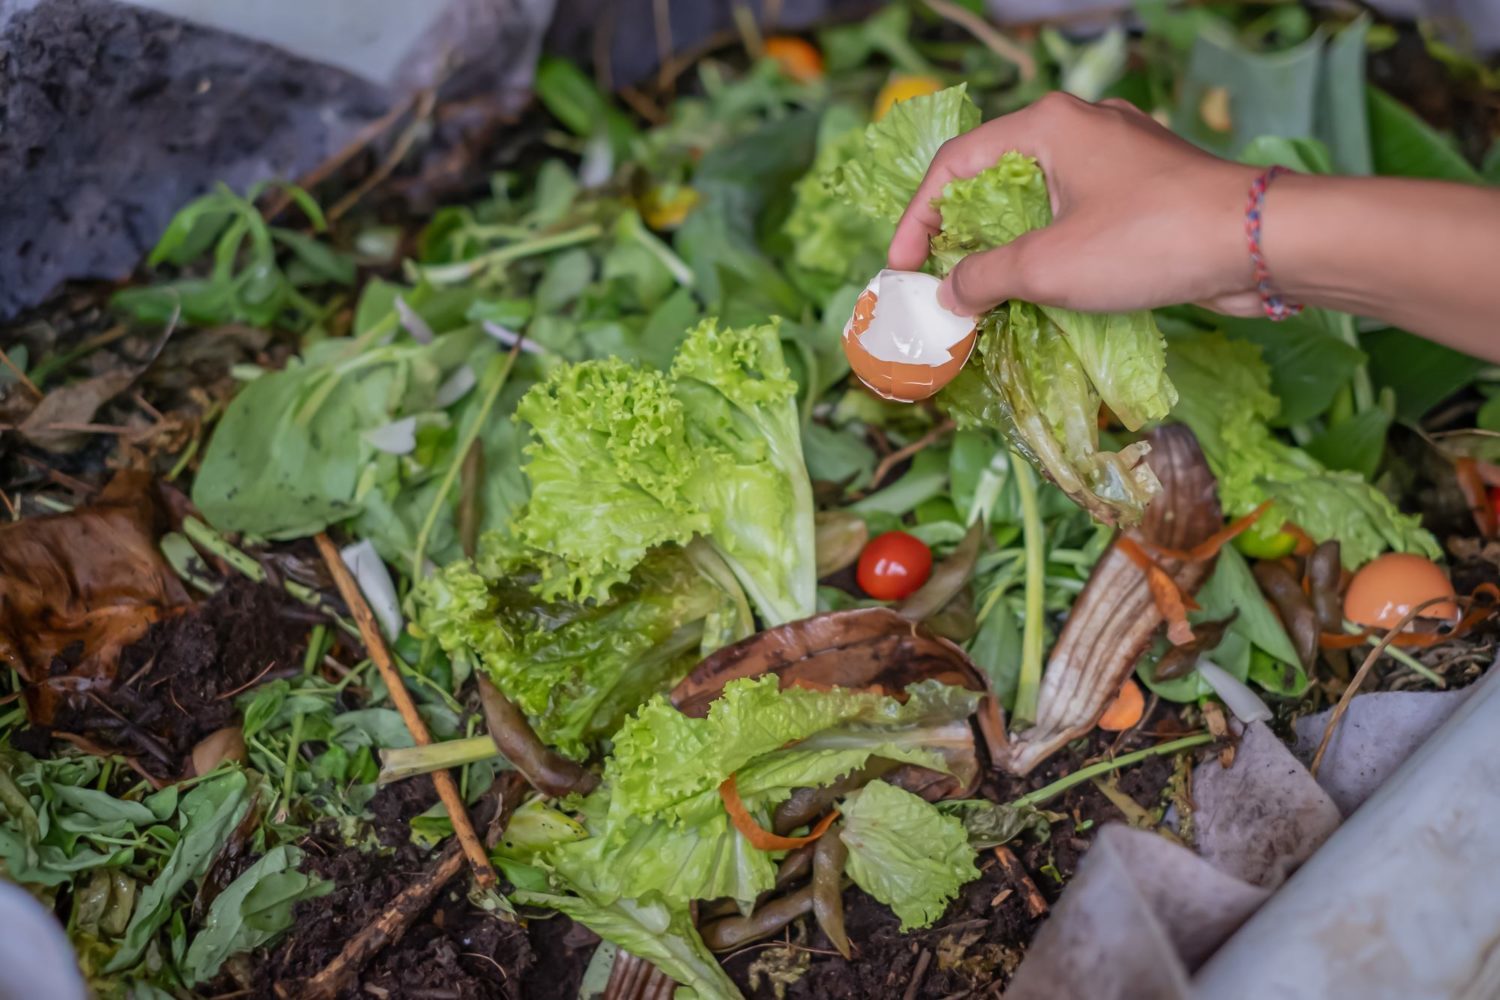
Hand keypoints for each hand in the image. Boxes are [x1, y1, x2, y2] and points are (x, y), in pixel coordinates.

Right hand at [889, 92, 1261, 317]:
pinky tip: (1041, 289)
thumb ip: (983, 278)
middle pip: (995, 178)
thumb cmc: (1148, 240)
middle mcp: (1081, 127)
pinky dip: (1049, 248)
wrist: (1260, 242)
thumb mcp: (1047, 266)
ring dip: (1006, 247)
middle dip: (960, 234)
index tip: (902, 269)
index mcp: (1048, 124)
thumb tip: (948, 294)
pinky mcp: (1146, 188)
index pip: (955, 166)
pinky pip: (1076, 214)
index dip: (917, 220)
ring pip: (1038, 199)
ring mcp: (1118, 156)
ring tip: (982, 294)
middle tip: (939, 282)